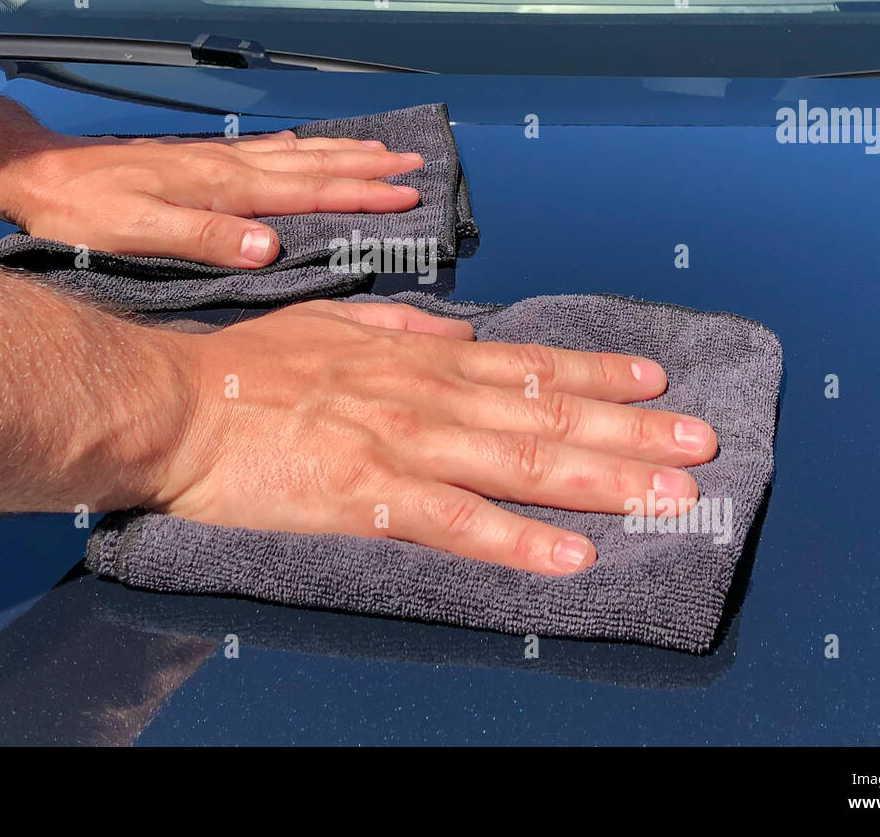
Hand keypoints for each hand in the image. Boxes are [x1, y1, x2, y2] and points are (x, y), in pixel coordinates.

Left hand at [0, 130, 424, 265]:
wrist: (41, 173)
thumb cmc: (84, 211)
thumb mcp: (137, 231)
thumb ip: (203, 237)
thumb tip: (268, 246)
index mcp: (223, 186)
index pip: (308, 188)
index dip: (360, 193)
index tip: (406, 194)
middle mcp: (228, 164)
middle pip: (313, 163)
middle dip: (367, 165)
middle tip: (415, 163)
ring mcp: (216, 158)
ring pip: (296, 152)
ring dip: (342, 152)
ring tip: (382, 148)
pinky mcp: (200, 160)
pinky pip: (268, 151)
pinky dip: (301, 148)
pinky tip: (308, 147)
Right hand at [147, 300, 718, 573]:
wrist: (179, 406)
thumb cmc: (250, 369)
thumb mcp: (335, 322)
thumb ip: (403, 327)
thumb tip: (459, 334)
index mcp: (416, 355)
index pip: (526, 364)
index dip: (596, 373)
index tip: (655, 380)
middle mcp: (425, 394)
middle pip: (544, 414)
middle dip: (630, 429)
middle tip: (700, 444)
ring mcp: (402, 445)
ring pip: (520, 464)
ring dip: (603, 480)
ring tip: (670, 496)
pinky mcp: (369, 497)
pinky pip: (458, 525)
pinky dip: (520, 542)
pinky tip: (572, 557)